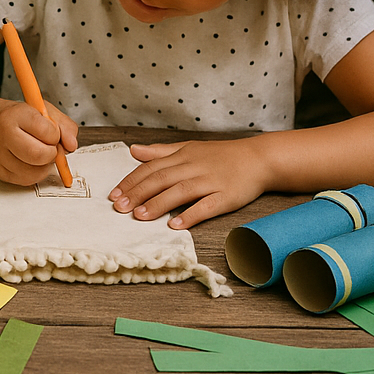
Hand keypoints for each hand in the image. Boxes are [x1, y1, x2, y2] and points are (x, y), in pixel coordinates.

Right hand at [0, 99, 78, 185]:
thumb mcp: (44, 111)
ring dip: (45, 166)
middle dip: (52, 154)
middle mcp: (3, 135)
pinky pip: (26, 181)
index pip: (47, 131)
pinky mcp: (0, 172)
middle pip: (37, 155)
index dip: (56, 135)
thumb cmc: (19, 119)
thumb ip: (64, 126)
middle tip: (50, 148)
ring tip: (40, 154)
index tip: (52, 132)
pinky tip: (31, 162)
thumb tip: (71, 145)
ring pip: (34, 172)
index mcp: (15, 116)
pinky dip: (35, 174)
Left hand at [110, 139, 271, 228]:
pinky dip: (191, 215)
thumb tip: (133, 150)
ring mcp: (211, 182)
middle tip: (119, 207)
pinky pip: (207, 206)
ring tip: (139, 215)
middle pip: (161, 179)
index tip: (114, 194)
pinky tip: (176, 225)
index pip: (151, 168)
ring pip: (180, 192)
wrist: (259, 159)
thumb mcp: (189, 148)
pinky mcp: (227, 196)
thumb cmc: (221, 156)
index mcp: (183, 156)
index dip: (132, 181)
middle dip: (138, 193)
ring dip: (158, 204)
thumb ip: (161, 151)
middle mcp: (194, 167)